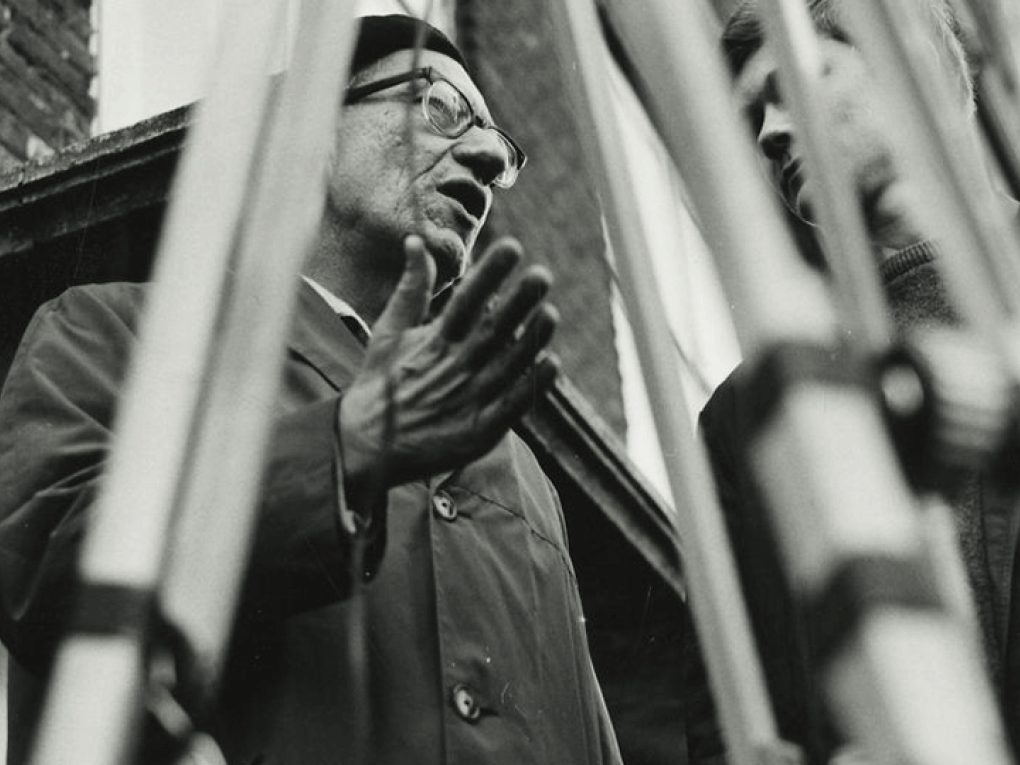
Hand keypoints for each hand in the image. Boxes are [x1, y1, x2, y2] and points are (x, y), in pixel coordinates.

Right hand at [338, 235, 559, 497]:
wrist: (366, 447)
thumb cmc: (380, 384)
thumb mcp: (388, 332)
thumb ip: (410, 289)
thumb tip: (416, 242)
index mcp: (433, 342)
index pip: (466, 301)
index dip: (490, 274)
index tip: (513, 247)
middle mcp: (453, 369)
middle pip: (492, 331)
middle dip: (518, 302)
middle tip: (542, 276)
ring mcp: (467, 401)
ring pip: (507, 366)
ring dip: (530, 340)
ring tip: (550, 313)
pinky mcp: (478, 432)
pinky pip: (511, 407)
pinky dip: (531, 386)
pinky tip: (552, 364)